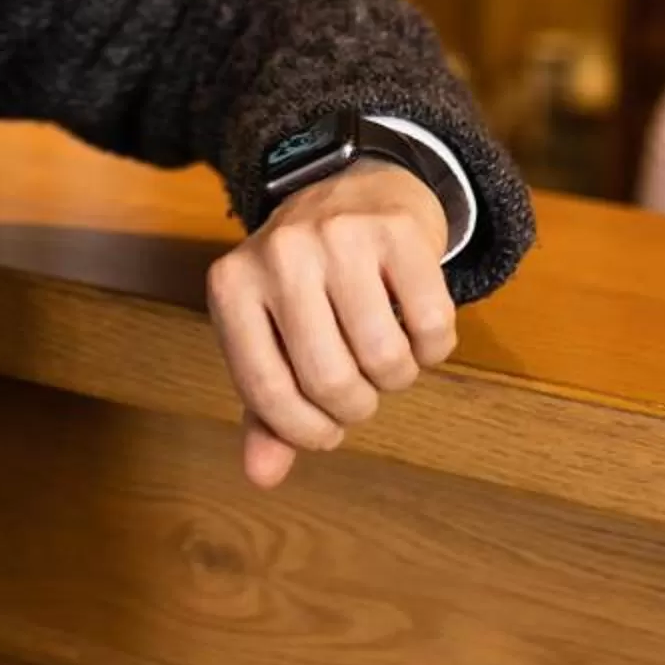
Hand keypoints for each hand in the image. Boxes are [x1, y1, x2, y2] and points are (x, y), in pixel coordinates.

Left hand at [207, 159, 454, 489]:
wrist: (355, 187)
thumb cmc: (308, 282)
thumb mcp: (272, 333)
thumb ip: (266, 407)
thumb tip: (263, 476)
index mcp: (232, 285)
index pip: (266, 391)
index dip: (305, 431)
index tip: (326, 431)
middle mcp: (279, 254)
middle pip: (330, 380)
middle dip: (356, 406)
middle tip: (361, 389)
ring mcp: (338, 235)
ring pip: (384, 358)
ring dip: (397, 378)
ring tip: (386, 356)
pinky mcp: (398, 229)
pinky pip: (432, 326)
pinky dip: (433, 348)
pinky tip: (417, 326)